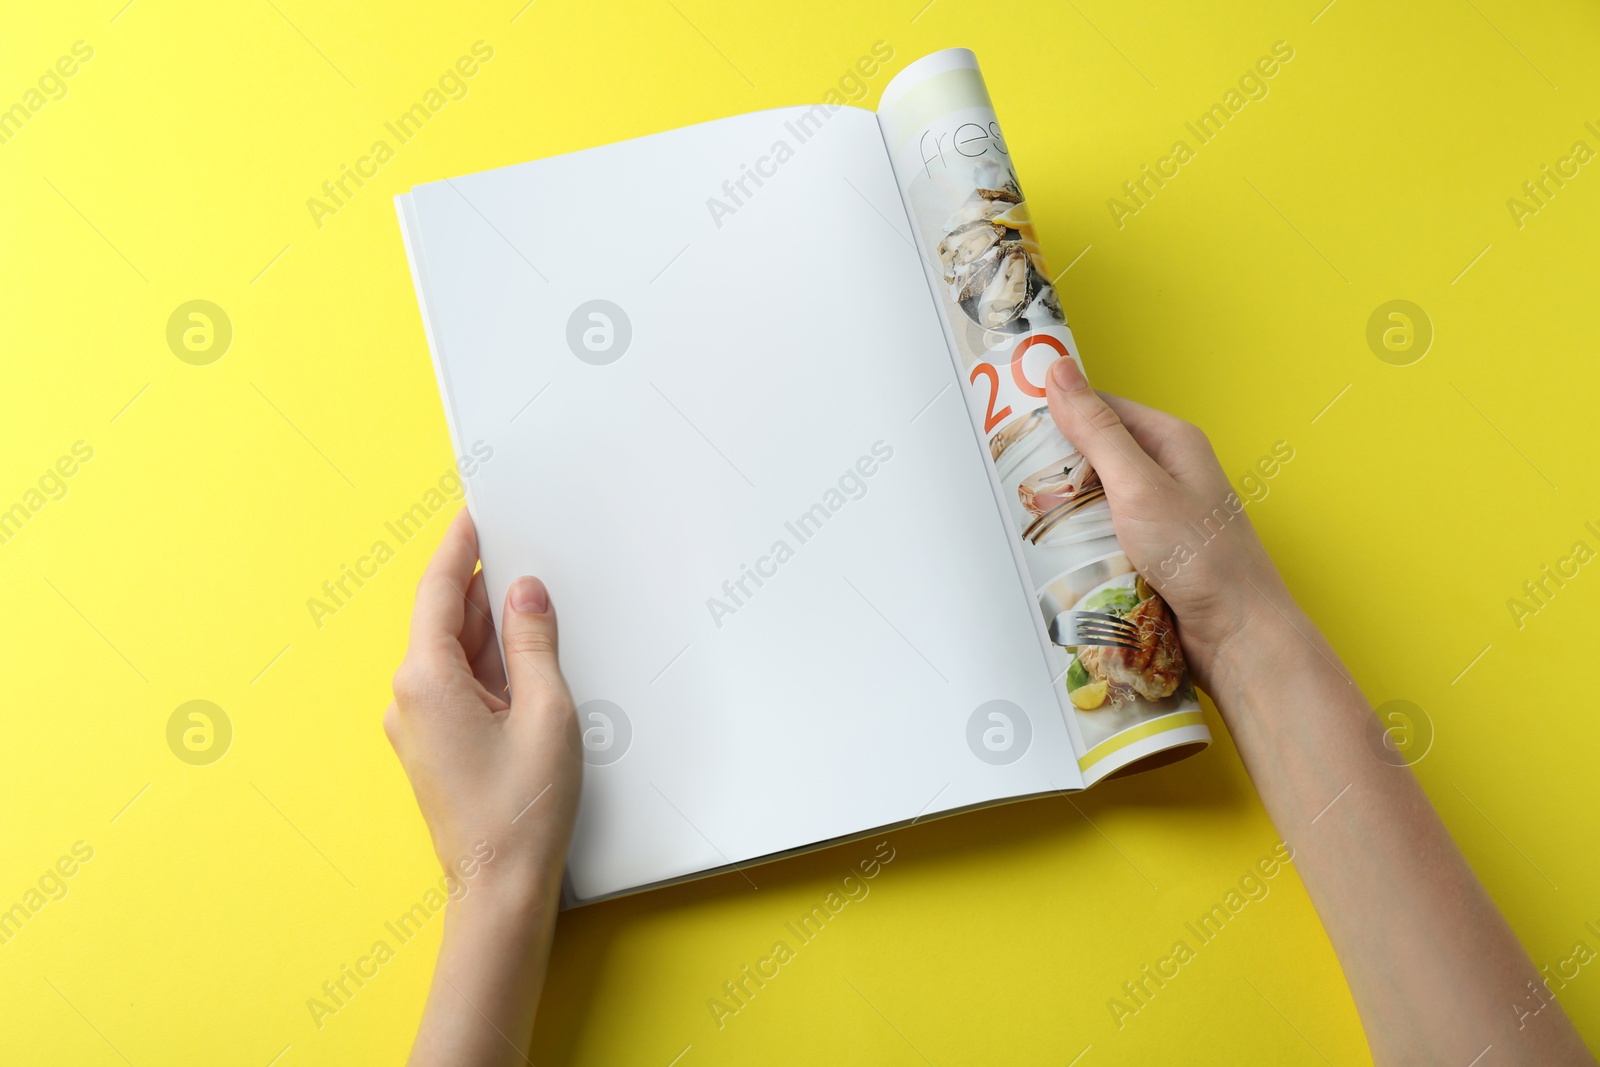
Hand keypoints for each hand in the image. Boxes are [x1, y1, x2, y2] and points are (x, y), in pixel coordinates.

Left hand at [384, 508, 580, 912]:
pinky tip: (524, 666)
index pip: (437, 591)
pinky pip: (457, 686)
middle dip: (483, 592)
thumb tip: (524, 595)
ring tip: (536, 616)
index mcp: (426, 680)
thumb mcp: (546, 710)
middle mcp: (409, 698)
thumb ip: (534, 643)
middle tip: (524, 560)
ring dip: (490, 633)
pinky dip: (487, 667)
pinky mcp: (431, 745)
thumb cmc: (522, 810)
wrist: (501, 888)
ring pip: (453, 655)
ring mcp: (416, 725)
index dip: (459, 549)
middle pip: (444, 621)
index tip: (473, 516)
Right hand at [1045, 357, 1294, 689]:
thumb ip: (1097, 431)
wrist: (1236, 634)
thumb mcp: (1139, 485)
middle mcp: (1167, 472)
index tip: (1014, 420)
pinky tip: (1061, 552)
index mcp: (1172, 441)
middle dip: (1058, 468)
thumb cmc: (1202, 557)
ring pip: (1095, 499)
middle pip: (1095, 455)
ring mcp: (1159, 514)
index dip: (1060, 412)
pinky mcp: (1150, 551)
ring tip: (1033, 520)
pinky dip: (1081, 542)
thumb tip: (1060, 372)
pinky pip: (1104, 535)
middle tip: (1016, 479)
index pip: (1103, 408)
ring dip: (1067, 510)